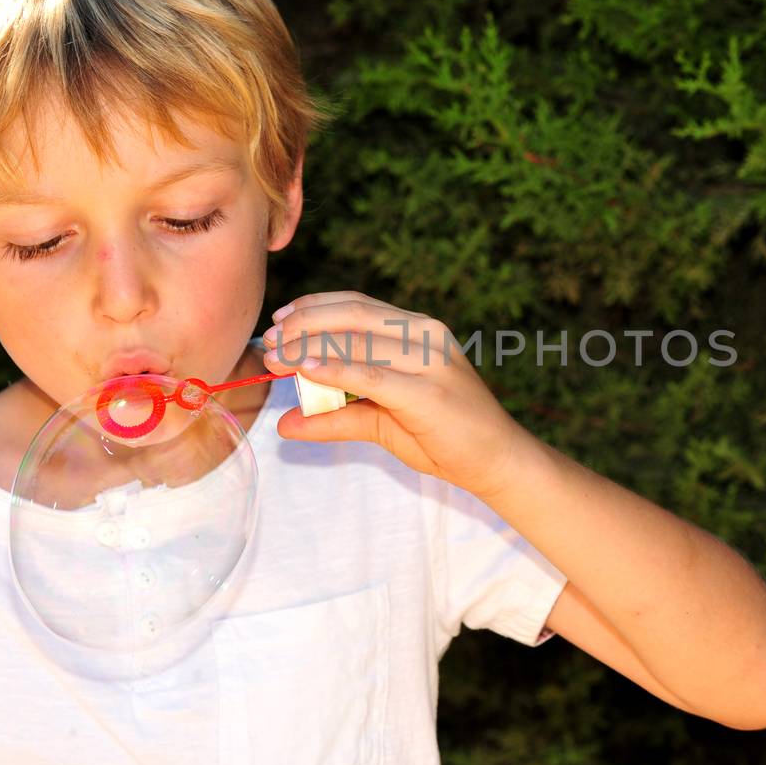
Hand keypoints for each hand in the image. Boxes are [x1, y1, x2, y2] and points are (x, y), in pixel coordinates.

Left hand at [260, 291, 530, 500]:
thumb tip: (284, 424)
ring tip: (276, 358)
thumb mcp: (382, 421)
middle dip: (302, 325)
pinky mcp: (428, 391)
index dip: (312, 308)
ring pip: (357, 341)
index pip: (356, 305)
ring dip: (308, 346)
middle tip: (268, 341)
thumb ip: (336, 417)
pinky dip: (335, 369)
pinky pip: (372, 374)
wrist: (497, 459)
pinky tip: (307, 370)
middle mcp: (425, 334)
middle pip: (351, 315)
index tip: (278, 321)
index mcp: (417, 329)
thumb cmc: (443, 437)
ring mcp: (430, 360)